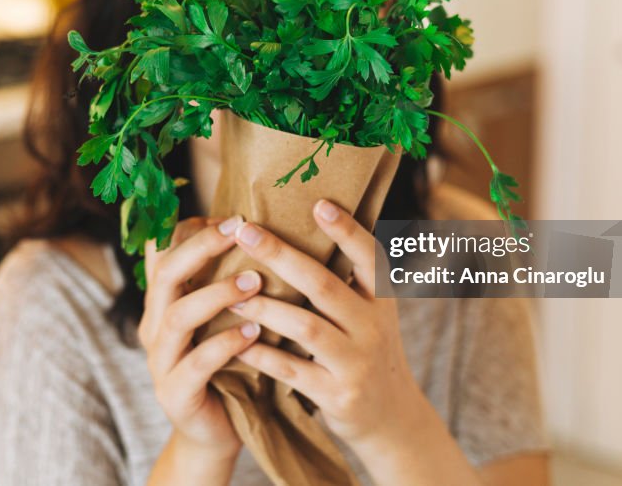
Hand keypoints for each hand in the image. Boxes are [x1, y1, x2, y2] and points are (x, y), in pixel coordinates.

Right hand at [138, 215, 261, 460]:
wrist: (216, 430)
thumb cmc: (228, 363)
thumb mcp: (223, 316)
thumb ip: (228, 279)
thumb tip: (262, 230)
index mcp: (164, 301)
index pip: (160, 251)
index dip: (189, 228)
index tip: (231, 217)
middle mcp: (155, 325)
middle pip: (166, 274)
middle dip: (202, 247)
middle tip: (240, 230)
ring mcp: (161, 361)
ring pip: (177, 316)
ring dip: (217, 294)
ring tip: (255, 282)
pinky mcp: (175, 394)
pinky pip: (196, 363)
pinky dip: (225, 344)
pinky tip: (253, 332)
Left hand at [229, 200, 430, 447]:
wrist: (391, 418)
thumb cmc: (368, 351)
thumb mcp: (373, 312)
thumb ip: (349, 278)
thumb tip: (312, 224)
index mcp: (382, 299)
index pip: (369, 257)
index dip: (347, 230)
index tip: (318, 204)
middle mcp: (373, 326)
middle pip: (324, 284)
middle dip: (282, 256)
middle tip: (245, 232)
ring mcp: (356, 362)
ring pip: (306, 327)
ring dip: (265, 308)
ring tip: (230, 293)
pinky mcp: (337, 395)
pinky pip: (293, 370)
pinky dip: (263, 354)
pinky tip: (236, 340)